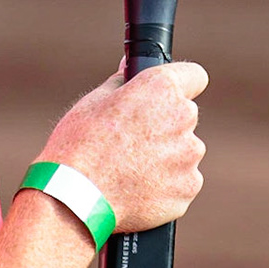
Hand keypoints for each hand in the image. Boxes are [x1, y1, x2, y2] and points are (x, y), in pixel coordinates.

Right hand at [36, 61, 207, 232]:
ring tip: (130, 171)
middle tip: (133, 142)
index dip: (182, 85)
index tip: (169, 96)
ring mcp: (189, 155)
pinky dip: (166, 187)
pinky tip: (138, 190)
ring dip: (167, 158)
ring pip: (184, 152)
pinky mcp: (188, 186)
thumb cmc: (79, 146)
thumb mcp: (94, 103)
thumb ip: (122, 83)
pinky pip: (182, 182)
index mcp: (162, 88)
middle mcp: (183, 117)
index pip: (194, 76)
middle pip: (185, 117)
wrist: (75, 199)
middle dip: (166, 126)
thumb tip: (129, 68)